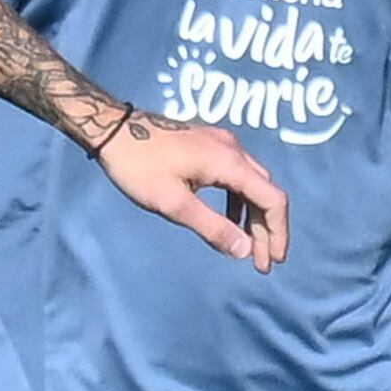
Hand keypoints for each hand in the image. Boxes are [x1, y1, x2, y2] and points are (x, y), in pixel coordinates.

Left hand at [97, 118, 288, 268]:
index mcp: (230, 162)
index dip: (278, 232)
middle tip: (262, 262)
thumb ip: (211, 228)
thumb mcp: (173, 204)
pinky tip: (230, 220)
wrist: (113, 128)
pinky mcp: (208, 144)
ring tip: (248, 247)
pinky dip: (238, 201)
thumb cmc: (138, 167)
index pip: (272, 199)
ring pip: (252, 184)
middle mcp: (234, 149)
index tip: (273, 261)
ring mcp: (222, 144)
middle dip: (267, 229)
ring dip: (253, 216)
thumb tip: (244, 251)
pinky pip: (235, 176)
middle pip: (265, 192)